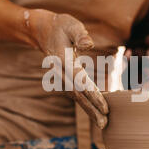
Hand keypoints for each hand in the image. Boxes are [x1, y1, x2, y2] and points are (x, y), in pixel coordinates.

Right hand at [29, 9, 108, 128]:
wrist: (43, 31)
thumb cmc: (61, 26)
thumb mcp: (71, 25)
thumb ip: (80, 35)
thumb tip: (89, 45)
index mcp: (64, 60)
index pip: (80, 80)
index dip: (93, 94)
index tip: (105, 106)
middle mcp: (61, 72)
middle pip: (78, 94)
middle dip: (91, 109)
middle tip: (104, 123)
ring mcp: (61, 77)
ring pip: (76, 97)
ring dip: (88, 110)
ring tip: (102, 123)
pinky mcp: (64, 79)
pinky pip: (75, 94)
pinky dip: (85, 104)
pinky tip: (95, 112)